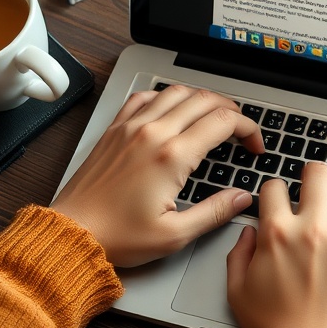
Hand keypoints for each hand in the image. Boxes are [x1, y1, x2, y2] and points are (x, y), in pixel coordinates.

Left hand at [52, 85, 263, 266]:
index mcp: (172, 156)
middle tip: (242, 130)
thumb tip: (242, 198)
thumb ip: (215, 212)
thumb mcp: (176, 234)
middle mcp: (153, 133)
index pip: (223, 122)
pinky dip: (165, 96)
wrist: (72, 233)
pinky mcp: (115, 129)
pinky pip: (144, 96)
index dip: (249, 129)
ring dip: (202, 98)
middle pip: (205, 100)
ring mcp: (131, 127)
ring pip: (176, 91)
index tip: (254, 146)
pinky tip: (172, 110)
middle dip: (232, 110)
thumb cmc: (118, 236)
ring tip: (214, 115)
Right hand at [225, 162, 326, 327]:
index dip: (274, 188)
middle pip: (318, 174)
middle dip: (314, 171)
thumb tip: (247, 232)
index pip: (275, 188)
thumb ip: (238, 255)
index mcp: (278, 234)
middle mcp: (315, 230)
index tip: (279, 195)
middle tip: (316, 177)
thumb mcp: (237, 291)